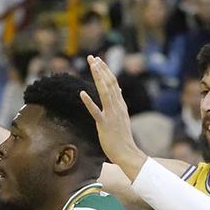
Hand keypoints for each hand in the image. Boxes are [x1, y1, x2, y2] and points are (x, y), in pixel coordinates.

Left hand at [79, 56, 147, 179]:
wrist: (127, 152)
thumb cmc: (122, 137)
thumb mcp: (122, 116)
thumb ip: (119, 102)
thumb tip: (117, 90)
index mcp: (120, 105)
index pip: (113, 83)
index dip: (106, 70)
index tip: (98, 60)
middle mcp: (117, 107)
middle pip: (109, 84)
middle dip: (100, 69)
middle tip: (92, 57)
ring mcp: (111, 115)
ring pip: (104, 92)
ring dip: (98, 78)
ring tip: (91, 66)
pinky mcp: (104, 124)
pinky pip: (95, 112)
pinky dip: (89, 102)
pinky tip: (81, 93)